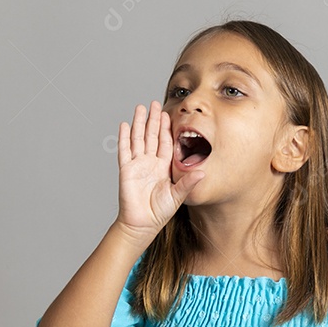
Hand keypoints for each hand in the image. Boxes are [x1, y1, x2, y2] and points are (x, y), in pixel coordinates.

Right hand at [113, 100, 204, 245]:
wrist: (142, 224)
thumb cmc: (160, 212)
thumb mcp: (178, 196)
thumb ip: (188, 183)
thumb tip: (203, 172)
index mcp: (164, 167)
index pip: (166, 143)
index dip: (167, 129)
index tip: (169, 114)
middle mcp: (150, 163)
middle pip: (151, 136)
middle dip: (153, 120)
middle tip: (155, 103)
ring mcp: (137, 165)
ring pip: (138, 138)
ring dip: (138, 123)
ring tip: (140, 107)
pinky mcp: (126, 169)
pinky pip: (125, 150)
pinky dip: (124, 137)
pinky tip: (125, 124)